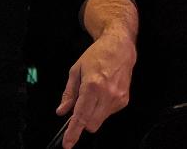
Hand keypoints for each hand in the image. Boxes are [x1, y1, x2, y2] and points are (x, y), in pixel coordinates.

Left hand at [55, 30, 135, 147]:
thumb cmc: (96, 56)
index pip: (81, 116)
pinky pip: (108, 114)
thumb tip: (62, 111)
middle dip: (82, 122)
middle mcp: (107, 94)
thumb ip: (68, 94)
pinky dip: (102, 109)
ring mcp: (118, 99)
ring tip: (92, 94)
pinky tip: (102, 93)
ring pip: (100, 121)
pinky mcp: (124, 101)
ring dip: (92, 114)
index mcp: (92, 85)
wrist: (119, 48)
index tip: (68, 144)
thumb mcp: (75, 71)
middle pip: (91, 124)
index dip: (73, 132)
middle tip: (78, 107)